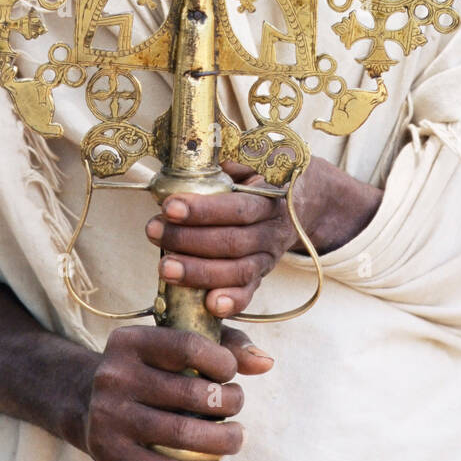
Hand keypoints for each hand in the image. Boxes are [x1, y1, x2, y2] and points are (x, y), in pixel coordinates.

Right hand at [80, 323, 272, 460]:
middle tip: (238, 406)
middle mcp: (114, 375)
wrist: (87, 402)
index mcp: (130, 341)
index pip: (188, 346)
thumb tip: (265, 361)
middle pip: (189, 393)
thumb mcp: (173, 347)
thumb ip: (223, 345)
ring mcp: (108, 415)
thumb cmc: (148, 370)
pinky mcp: (109, 452)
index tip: (231, 372)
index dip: (222, 361)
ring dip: (222, 440)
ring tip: (236, 437)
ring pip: (181, 434)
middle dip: (229, 402)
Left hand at [145, 157, 382, 317]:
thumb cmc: (267, 175)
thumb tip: (195, 155)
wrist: (307, 200)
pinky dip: (232, 301)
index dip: (203, 210)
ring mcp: (269, 255)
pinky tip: (209, 305)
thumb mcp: (256, 159)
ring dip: (199, 273)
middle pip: (233, 242)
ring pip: (238, 271)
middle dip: (189, 240)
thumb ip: (231, 161)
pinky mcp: (263, 275)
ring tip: (164, 268)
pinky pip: (250, 292)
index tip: (169, 207)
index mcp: (272, 197)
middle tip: (153, 232)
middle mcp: (273, 229)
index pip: (237, 208)